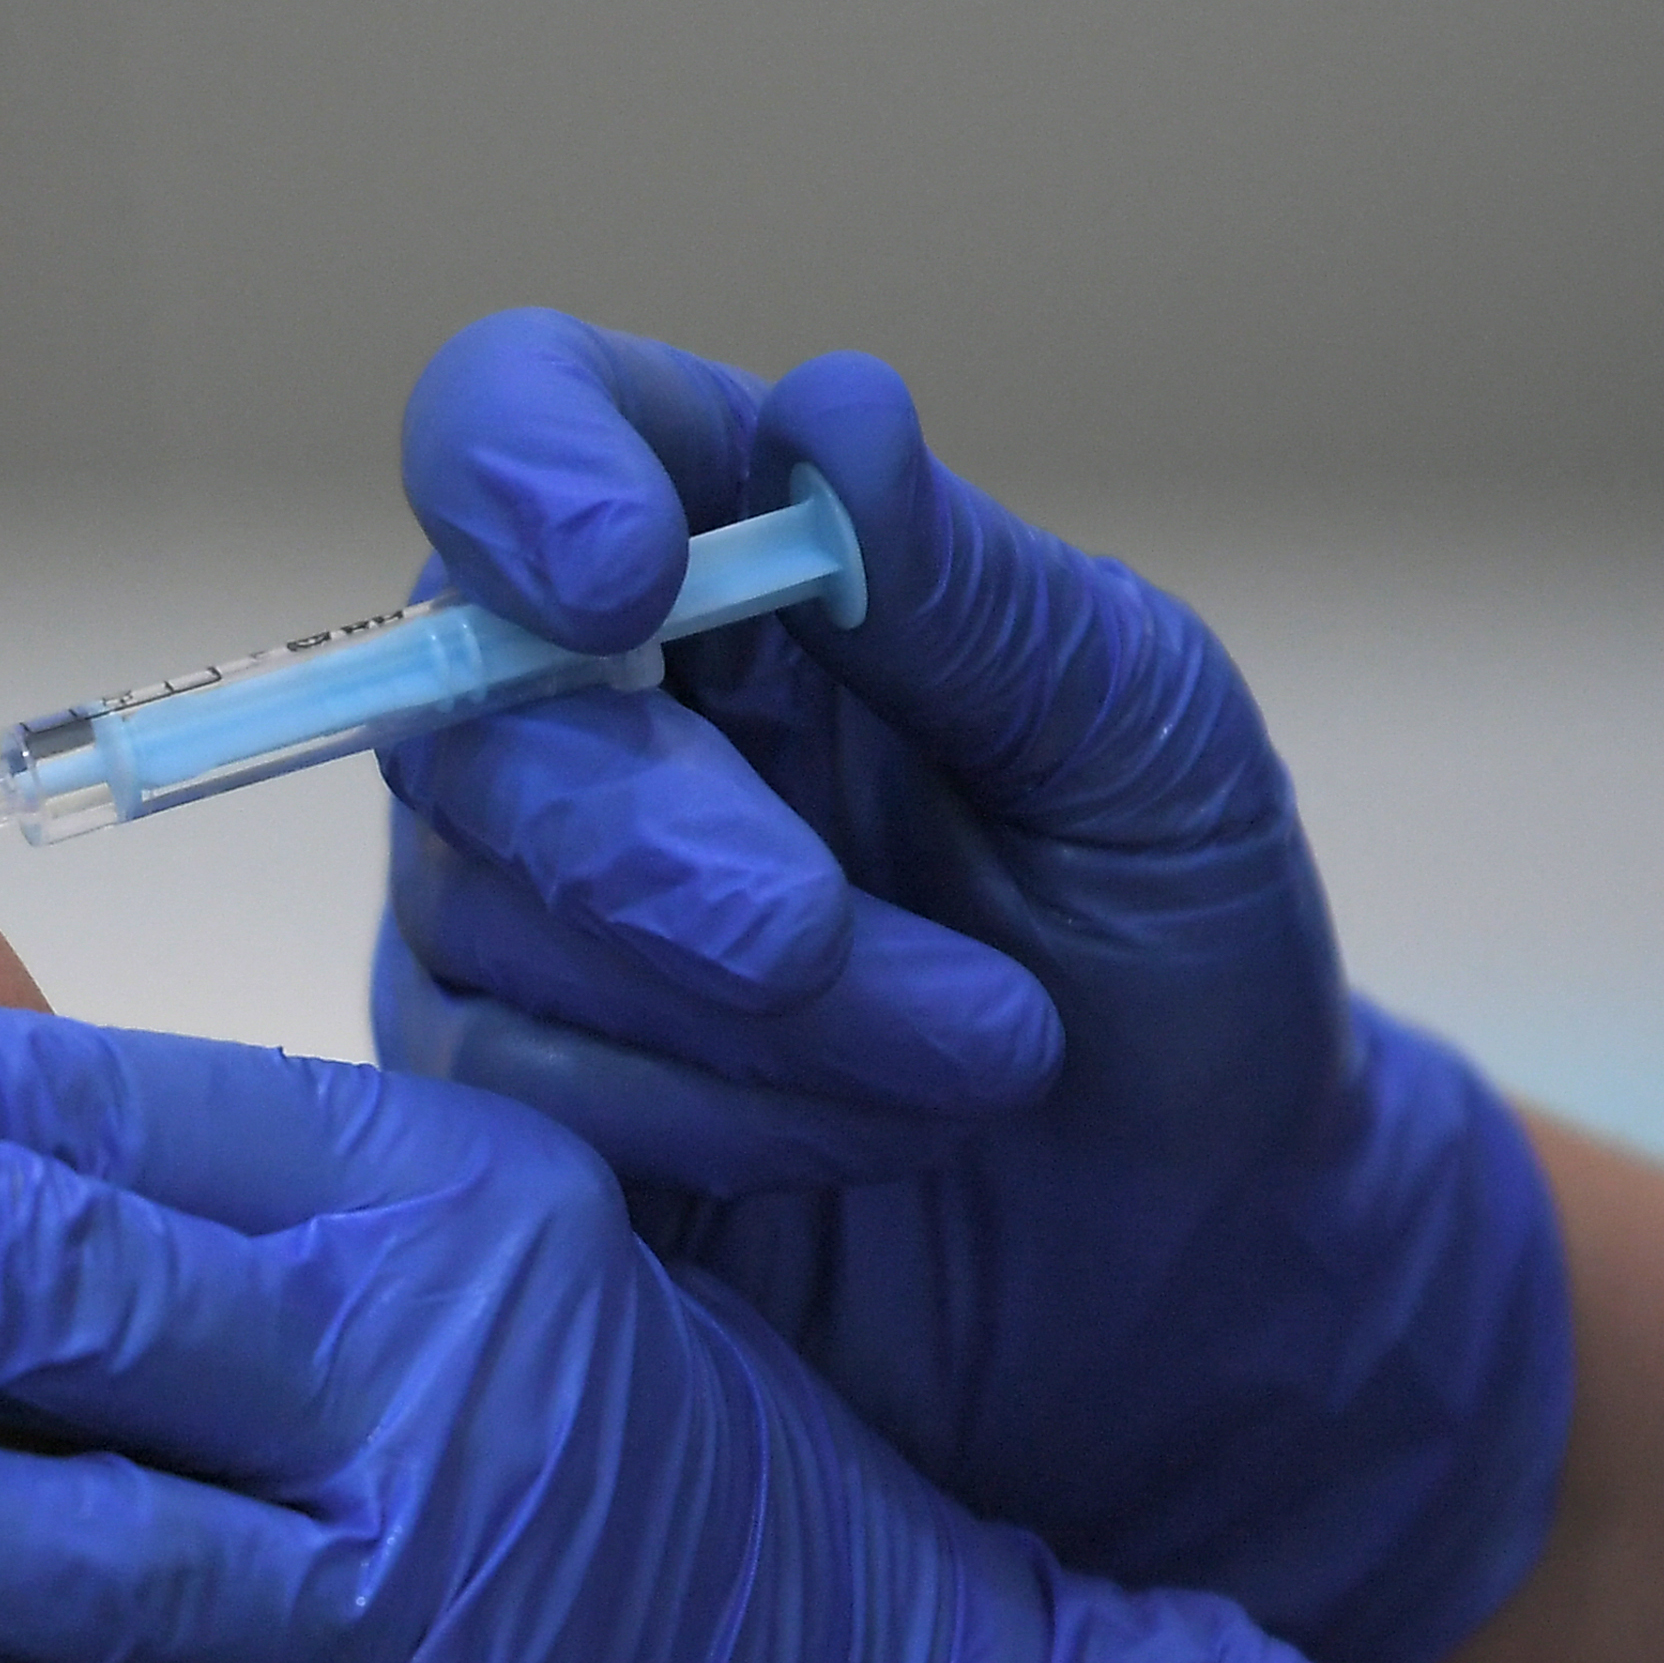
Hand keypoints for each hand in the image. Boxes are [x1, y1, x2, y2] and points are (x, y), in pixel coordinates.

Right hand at [372, 311, 1570, 1662]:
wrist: (1198, 1251)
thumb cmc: (1171, 946)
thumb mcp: (1141, 740)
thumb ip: (969, 592)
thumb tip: (832, 411)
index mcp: (724, 551)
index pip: (524, 417)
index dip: (517, 469)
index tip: (620, 578)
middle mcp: (579, 710)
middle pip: (466, 707)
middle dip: (652, 836)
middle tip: (818, 932)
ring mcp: (522, 913)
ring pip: (493, 922)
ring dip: (757, 1012)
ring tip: (985, 1058)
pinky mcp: (512, 1110)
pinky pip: (512, 1097)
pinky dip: (716, 1122)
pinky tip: (874, 1140)